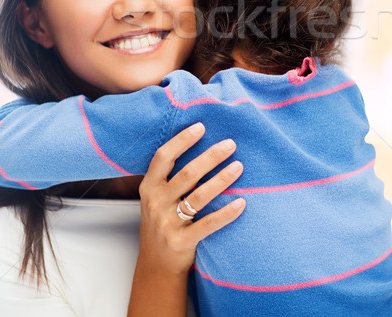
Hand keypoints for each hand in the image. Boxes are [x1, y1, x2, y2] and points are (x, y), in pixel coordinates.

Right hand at [137, 122, 245, 274]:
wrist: (156, 264)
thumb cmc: (163, 220)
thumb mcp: (157, 196)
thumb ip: (171, 175)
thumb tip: (202, 143)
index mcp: (149, 187)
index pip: (163, 157)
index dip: (182, 140)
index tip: (201, 127)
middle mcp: (156, 203)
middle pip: (187, 174)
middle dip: (211, 157)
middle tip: (230, 144)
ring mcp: (168, 223)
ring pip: (199, 196)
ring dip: (221, 179)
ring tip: (239, 167)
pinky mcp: (182, 241)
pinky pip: (208, 224)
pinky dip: (226, 213)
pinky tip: (241, 203)